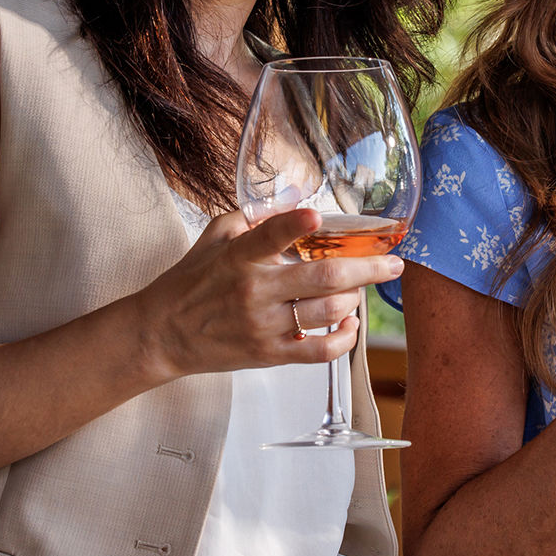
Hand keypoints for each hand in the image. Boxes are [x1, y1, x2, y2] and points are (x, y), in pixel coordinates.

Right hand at [142, 208, 401, 379]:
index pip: (269, 236)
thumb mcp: (214, 237)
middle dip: (368, 269)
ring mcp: (264, 325)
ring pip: (328, 311)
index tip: (317, 215)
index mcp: (239, 256)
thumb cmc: (191, 281)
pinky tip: (351, 325)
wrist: (162, 334)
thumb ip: (252, 217)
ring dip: (356, 299)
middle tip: (392, 264)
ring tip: (361, 291)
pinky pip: (319, 351)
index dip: (295, 224)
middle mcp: (255, 290)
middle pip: (324, 278)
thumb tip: (293, 201)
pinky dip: (344, 339)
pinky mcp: (269, 354)